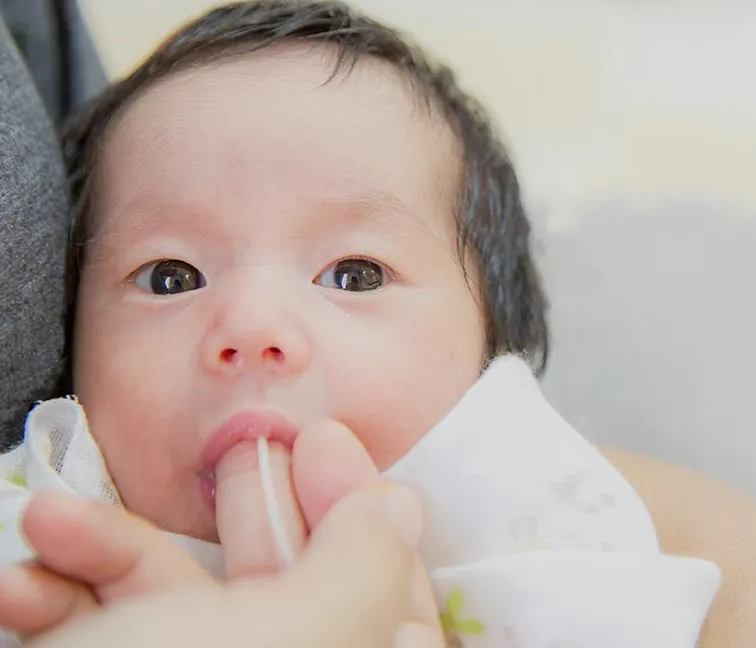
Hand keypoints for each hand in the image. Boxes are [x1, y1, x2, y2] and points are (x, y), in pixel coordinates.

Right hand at [18, 482, 441, 647]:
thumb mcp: (298, 636)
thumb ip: (365, 569)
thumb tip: (398, 509)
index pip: (395, 611)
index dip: (368, 523)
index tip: (327, 445)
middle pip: (290, 595)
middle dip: (259, 512)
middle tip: (244, 447)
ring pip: (184, 605)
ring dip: (115, 551)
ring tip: (51, 520)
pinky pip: (111, 628)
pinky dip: (64, 593)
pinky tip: (22, 582)